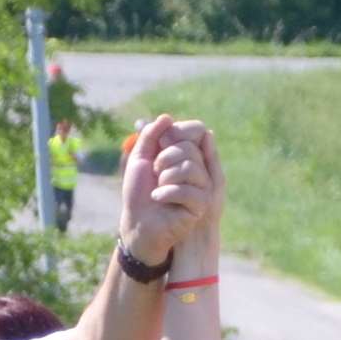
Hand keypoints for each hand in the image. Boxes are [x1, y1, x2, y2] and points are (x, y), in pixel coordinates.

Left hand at [118, 115, 221, 270]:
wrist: (138, 222)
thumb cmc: (139, 192)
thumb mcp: (140, 158)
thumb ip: (150, 135)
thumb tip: (168, 117)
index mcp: (186, 154)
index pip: (197, 130)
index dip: (179, 132)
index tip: (161, 143)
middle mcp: (198, 168)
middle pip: (191, 149)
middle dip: (166, 158)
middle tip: (155, 172)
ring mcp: (202, 187)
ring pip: (190, 168)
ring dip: (166, 177)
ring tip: (157, 188)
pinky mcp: (200, 205)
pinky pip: (188, 190)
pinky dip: (167, 192)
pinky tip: (158, 198)